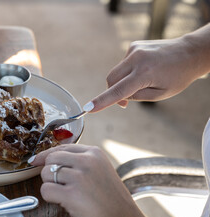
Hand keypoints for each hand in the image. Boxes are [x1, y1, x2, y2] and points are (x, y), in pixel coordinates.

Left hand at [30, 144, 167, 216]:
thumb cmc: (111, 201)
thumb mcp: (100, 171)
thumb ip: (80, 162)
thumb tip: (49, 158)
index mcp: (94, 153)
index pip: (61, 147)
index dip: (46, 155)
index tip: (36, 160)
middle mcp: (87, 161)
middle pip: (51, 158)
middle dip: (49, 172)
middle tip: (59, 185)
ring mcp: (79, 177)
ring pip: (46, 174)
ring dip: (50, 185)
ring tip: (65, 194)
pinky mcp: (71, 195)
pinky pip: (46, 190)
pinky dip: (49, 197)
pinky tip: (62, 202)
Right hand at [88, 26, 209, 111]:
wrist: (190, 52)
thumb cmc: (178, 76)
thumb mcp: (160, 94)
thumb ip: (136, 96)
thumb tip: (119, 95)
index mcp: (145, 73)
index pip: (118, 91)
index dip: (102, 102)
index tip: (88, 108)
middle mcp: (136, 59)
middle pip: (111, 80)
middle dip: (113, 92)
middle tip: (125, 103)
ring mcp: (134, 50)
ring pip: (115, 72)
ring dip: (122, 82)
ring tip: (142, 82)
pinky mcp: (133, 45)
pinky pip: (123, 64)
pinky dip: (128, 72)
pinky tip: (143, 71)